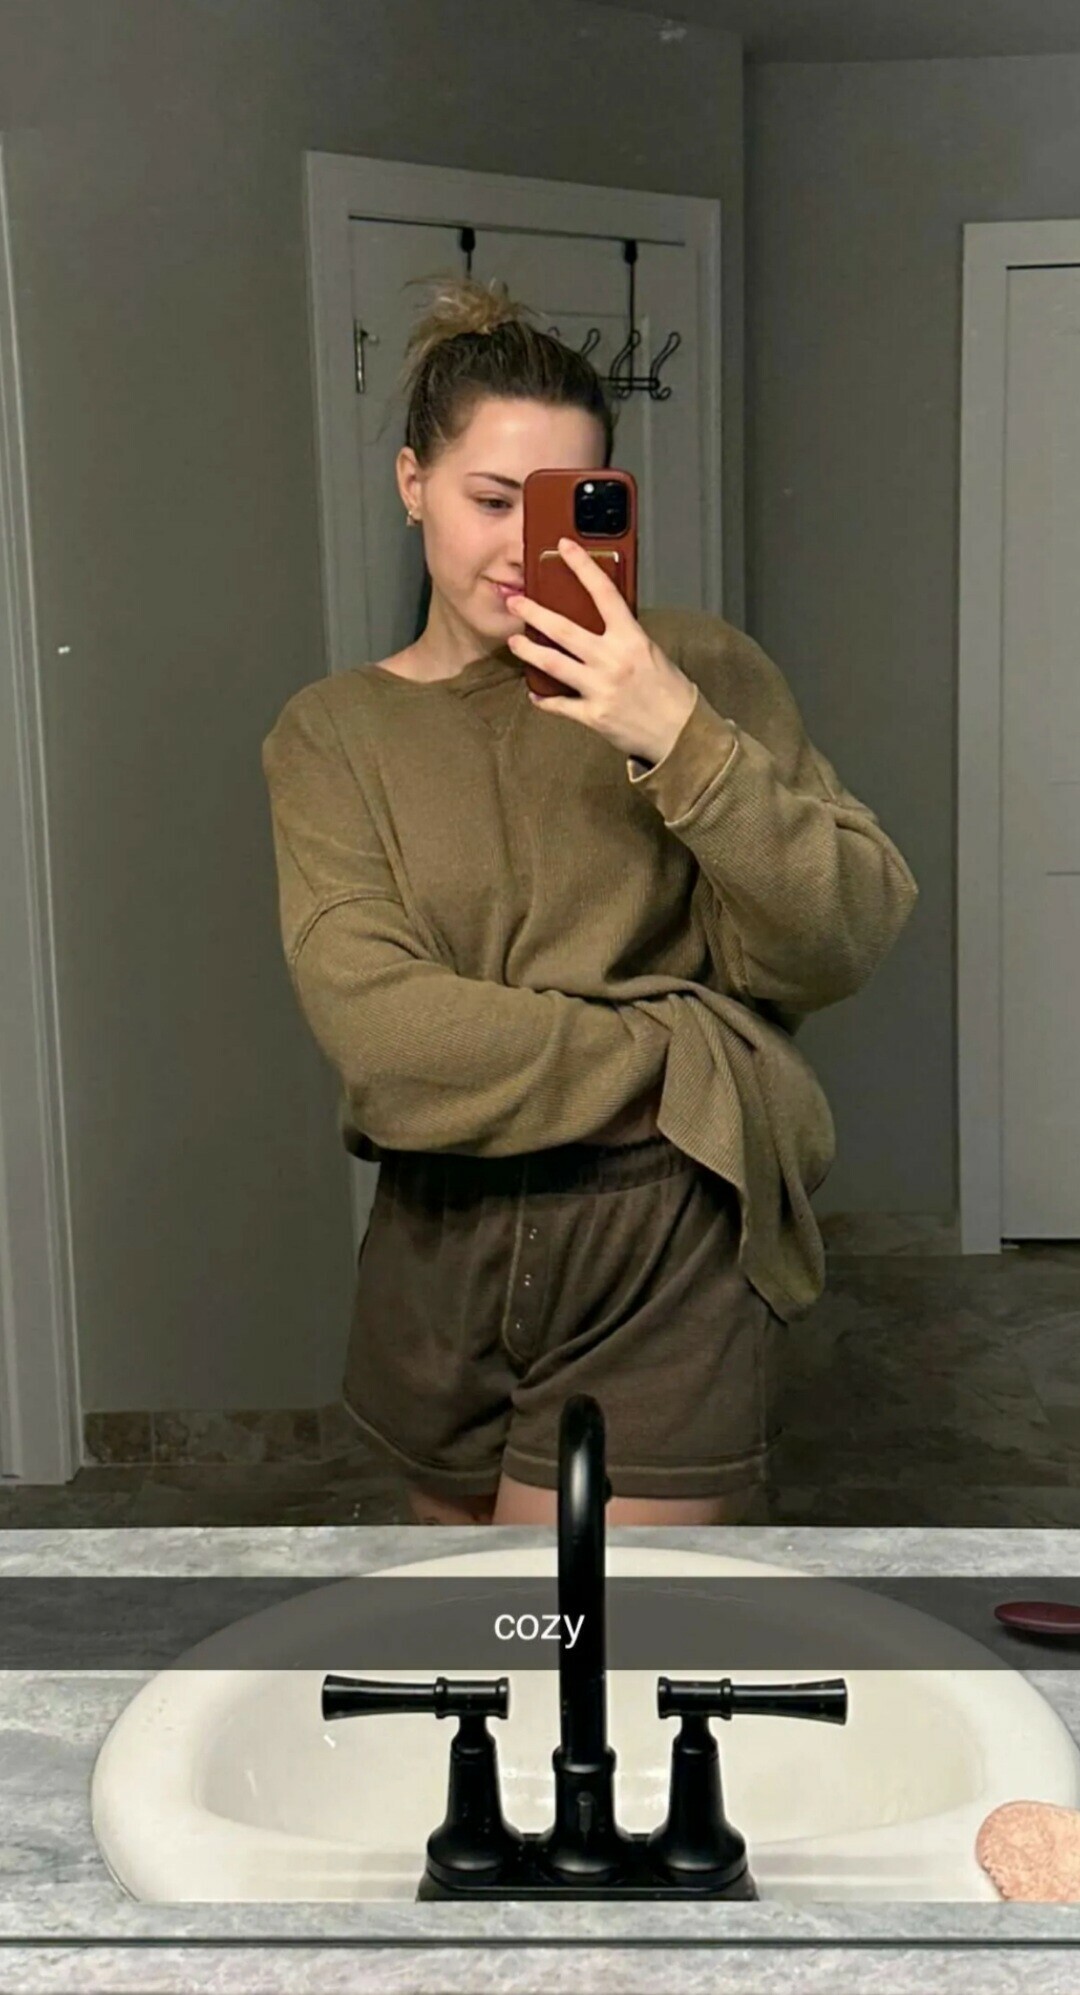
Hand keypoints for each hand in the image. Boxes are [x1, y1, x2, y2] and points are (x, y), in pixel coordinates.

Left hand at [503, 538, 698, 765]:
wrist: (682, 734)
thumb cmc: (671, 692)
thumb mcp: (652, 652)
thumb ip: (624, 636)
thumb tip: (600, 620)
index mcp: (632, 639)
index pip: (604, 594)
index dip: (582, 567)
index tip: (564, 548)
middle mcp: (613, 661)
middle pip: (564, 630)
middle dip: (535, 613)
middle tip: (516, 602)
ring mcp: (600, 688)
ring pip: (553, 665)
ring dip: (529, 651)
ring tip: (514, 642)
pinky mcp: (593, 715)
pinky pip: (559, 705)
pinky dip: (544, 699)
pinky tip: (534, 692)